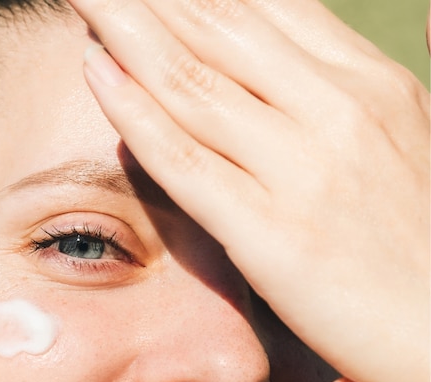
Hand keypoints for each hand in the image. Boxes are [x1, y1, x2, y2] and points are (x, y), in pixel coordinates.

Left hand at [68, 0, 429, 381]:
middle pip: (221, 28)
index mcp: (369, 85)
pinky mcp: (271, 233)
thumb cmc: (422, 245)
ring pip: (194, 82)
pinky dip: (135, 113)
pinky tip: (95, 73)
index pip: (267, 8)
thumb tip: (342, 45)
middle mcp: (337, 112)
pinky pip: (187, 159)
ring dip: (125, 30)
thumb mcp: (404, 141)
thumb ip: (350, 92)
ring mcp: (303, 171)